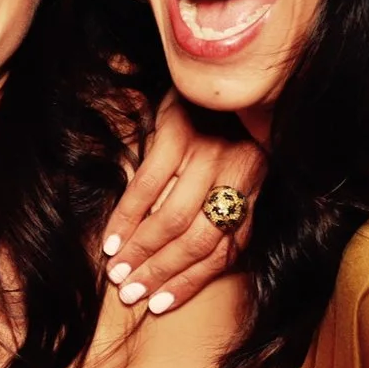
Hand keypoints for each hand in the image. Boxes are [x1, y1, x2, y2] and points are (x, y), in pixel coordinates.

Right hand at [101, 94, 263, 316]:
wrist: (221, 63)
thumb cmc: (224, 121)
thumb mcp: (235, 164)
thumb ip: (221, 204)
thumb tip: (187, 254)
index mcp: (255, 188)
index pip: (226, 250)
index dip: (191, 282)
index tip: (160, 304)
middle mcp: (238, 174)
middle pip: (200, 240)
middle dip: (163, 273)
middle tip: (131, 294)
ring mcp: (210, 153)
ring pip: (174, 219)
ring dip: (143, 251)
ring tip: (118, 273)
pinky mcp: (180, 134)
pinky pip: (149, 186)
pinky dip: (129, 216)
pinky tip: (113, 238)